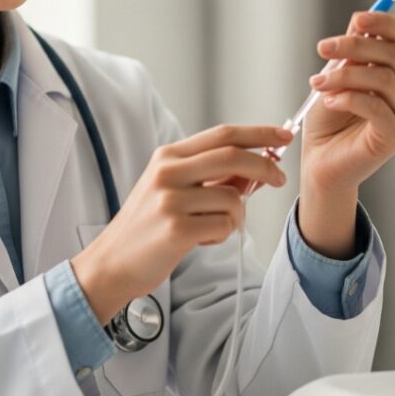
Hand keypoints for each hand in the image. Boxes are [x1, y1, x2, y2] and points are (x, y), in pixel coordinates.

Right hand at [71, 124, 291, 324]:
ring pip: (233, 198)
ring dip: (235, 216)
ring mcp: (171, 200)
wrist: (112, 262)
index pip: (222, 135)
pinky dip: (222, 235)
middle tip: (279, 179)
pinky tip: (200, 239)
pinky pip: (225, 225)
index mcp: (167, 156)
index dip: (258, 133)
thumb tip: (253, 167)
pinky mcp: (177, 229)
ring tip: (210, 227)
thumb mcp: (171, 189)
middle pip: (233, 156)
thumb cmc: (147, 227)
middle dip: (264, 167)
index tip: (282, 136)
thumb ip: (208, 175)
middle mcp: (168, 172)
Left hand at [300, 10, 394, 196]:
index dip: (384, 22)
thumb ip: (350, 54)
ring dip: (344, 74)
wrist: (320, 162)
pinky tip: (329, 102)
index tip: (356, 19)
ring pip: (382, 77)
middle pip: (392, 53)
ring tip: (317, 84)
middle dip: (353, 45)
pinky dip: (347, 98)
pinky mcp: (394, 136)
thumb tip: (359, 22)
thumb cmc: (327, 121)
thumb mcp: (334, 78)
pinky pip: (375, 106)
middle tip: (322, 48)